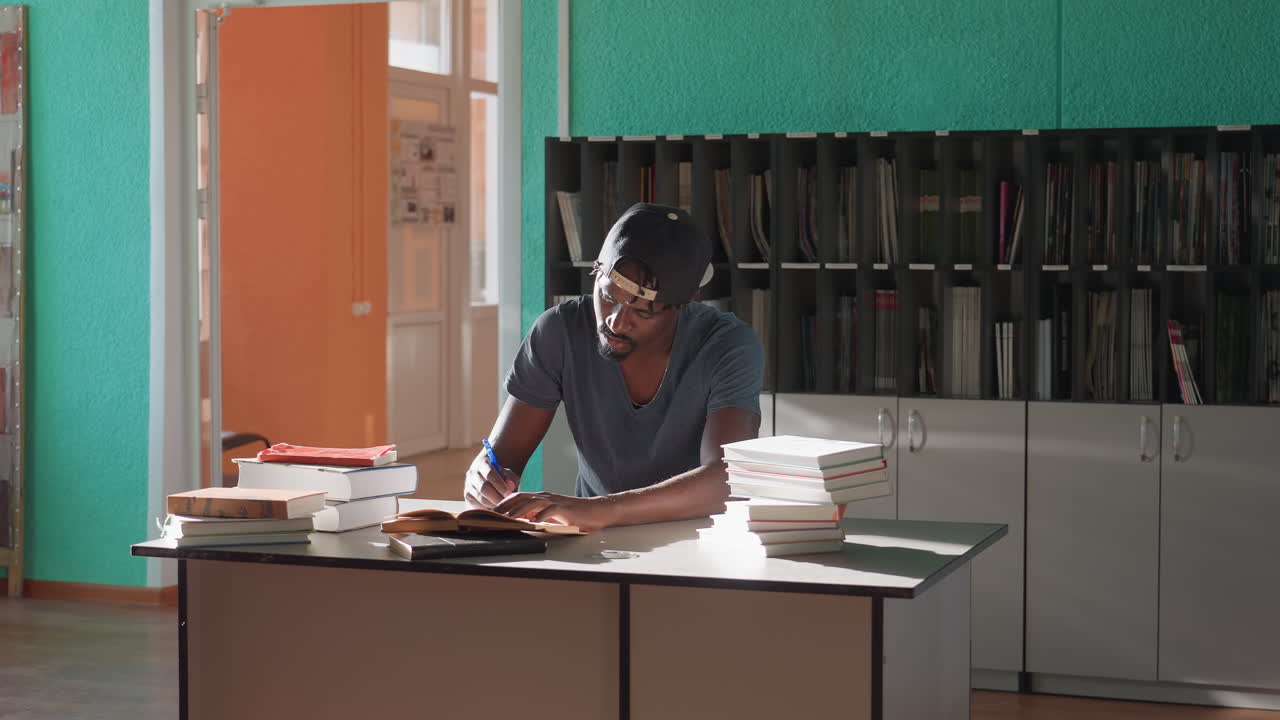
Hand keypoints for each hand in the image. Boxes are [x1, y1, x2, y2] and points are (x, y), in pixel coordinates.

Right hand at [463, 452, 518, 508]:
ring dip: (493, 505)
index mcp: (483, 463)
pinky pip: (477, 506)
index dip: (500, 485)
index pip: (490, 474)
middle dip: (497, 497)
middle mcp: (472, 473)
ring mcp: (468, 485)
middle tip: (507, 504)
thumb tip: (510, 487)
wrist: (488, 477)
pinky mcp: (467, 497)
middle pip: (484, 488)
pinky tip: (496, 511)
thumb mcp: (509, 474)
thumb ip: (511, 479)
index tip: (509, 494)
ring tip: (504, 508)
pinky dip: (488, 510)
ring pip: (480, 498)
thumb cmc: (502, 476)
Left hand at [493, 492, 616, 532]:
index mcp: (542, 498)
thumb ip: (540, 517)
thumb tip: (524, 523)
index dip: (504, 503)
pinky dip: (540, 516)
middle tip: (493, 515)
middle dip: (506, 505)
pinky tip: (532, 522)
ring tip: (507, 518)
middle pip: (521, 497)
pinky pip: (550, 510)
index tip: (492, 511)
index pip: (519, 497)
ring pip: (532, 502)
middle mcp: (546, 497)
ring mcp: (555, 501)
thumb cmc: (576, 516)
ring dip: (518, 510)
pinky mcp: (565, 507)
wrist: (597, 511)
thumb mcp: (554, 516)